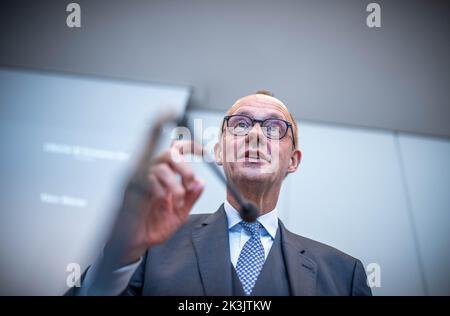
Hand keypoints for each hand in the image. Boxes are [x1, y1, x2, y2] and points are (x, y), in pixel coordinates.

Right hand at [118, 135, 204, 264]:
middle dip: (185, 168)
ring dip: (174, 184)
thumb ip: (191, 198)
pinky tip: (162, 202)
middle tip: (189, 184)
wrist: (138, 242)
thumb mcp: (180, 213)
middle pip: (170, 153)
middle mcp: (154, 174)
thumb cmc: (154, 226)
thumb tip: (200, 182)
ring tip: (178, 200)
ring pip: (161, 167)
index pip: (177, 150)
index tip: (204, 153)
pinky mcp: (133, 188)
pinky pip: (148, 179)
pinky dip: (161, 190)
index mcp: (166, 176)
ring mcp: (143, 179)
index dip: (191, 146)